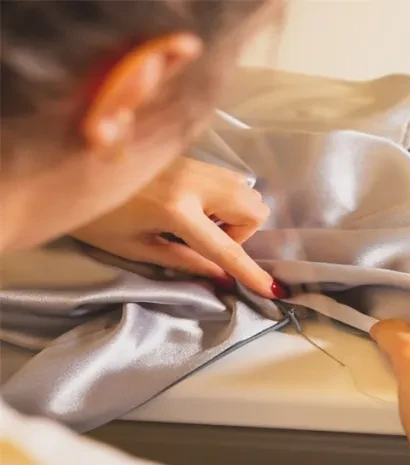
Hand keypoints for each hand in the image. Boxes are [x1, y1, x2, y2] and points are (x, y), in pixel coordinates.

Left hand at [71, 157, 282, 297]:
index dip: (249, 272)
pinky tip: (196, 206)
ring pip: (247, 191)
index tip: (270, 290)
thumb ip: (184, 261)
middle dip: (244, 232)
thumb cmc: (94, 218)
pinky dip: (225, 198)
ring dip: (236, 214)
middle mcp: (195, 183)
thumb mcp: (135, 249)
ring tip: (202, 224)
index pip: (225, 249)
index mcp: (177, 210)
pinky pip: (229, 179)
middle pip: (253, 209)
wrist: (69, 170)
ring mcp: (196, 165)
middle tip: (210, 241)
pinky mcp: (191, 158)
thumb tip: (220, 276)